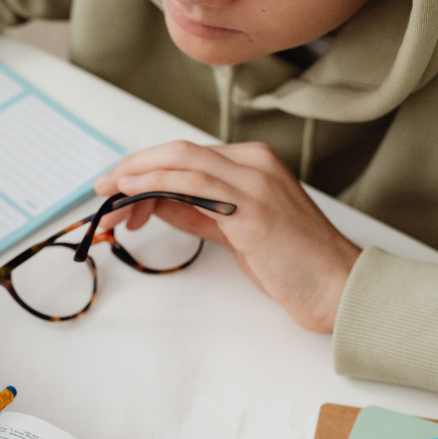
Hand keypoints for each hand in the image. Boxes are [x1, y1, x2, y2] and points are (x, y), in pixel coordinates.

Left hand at [94, 141, 360, 333]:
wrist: (336, 285)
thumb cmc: (292, 263)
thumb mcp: (236, 231)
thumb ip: (199, 212)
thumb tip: (158, 202)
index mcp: (254, 163)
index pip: (188, 156)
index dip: (147, 168)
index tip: (118, 188)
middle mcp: (254, 163)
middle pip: (179, 152)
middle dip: (133, 167)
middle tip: (102, 187)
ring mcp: (255, 181)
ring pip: (182, 161)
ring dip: (137, 177)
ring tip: (109, 196)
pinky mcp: (251, 208)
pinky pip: (194, 185)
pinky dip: (157, 184)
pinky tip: (133, 194)